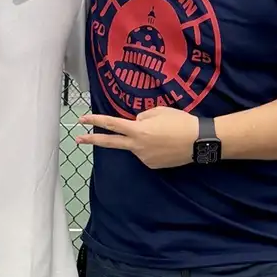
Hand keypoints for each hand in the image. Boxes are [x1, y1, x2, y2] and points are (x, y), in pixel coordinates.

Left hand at [77, 106, 199, 168]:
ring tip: (163, 135)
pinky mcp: (152, 165)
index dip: (95, 121)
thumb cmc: (180, 122)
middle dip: (93, 140)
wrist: (198, 141)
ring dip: (142, 139)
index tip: (82, 120)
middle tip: (78, 139)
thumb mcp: (159, 111)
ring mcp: (144, 158)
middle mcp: (137, 146)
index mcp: (137, 130)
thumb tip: (134, 123)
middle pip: (110, 142)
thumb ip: (142, 117)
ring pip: (136, 146)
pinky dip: (152, 148)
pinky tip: (166, 145)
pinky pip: (146, 153)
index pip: (111, 124)